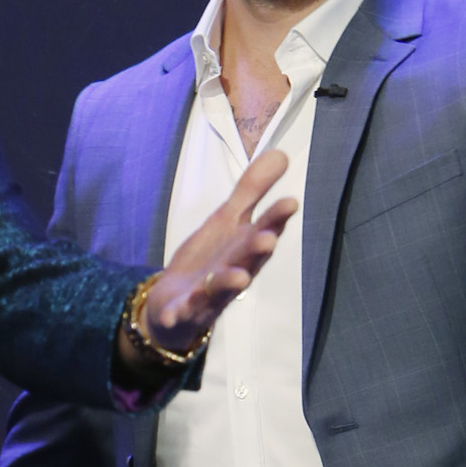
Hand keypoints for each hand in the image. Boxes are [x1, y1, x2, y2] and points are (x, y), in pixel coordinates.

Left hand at [132, 148, 296, 359]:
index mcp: (244, 248)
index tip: (291, 201)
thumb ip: (252, 190)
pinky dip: (179, 312)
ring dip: (228, 282)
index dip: (276, 218)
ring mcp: (208, 294)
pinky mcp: (182, 311)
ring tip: (239, 277)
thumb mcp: (227, 220)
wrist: (175, 305)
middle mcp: (233, 272)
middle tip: (268, 238)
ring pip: (220, 289)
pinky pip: (182, 312)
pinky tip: (174, 311)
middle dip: (257, 249)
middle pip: (247, 260)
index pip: (264, 230)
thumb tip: (282, 153)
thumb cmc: (210, 260)